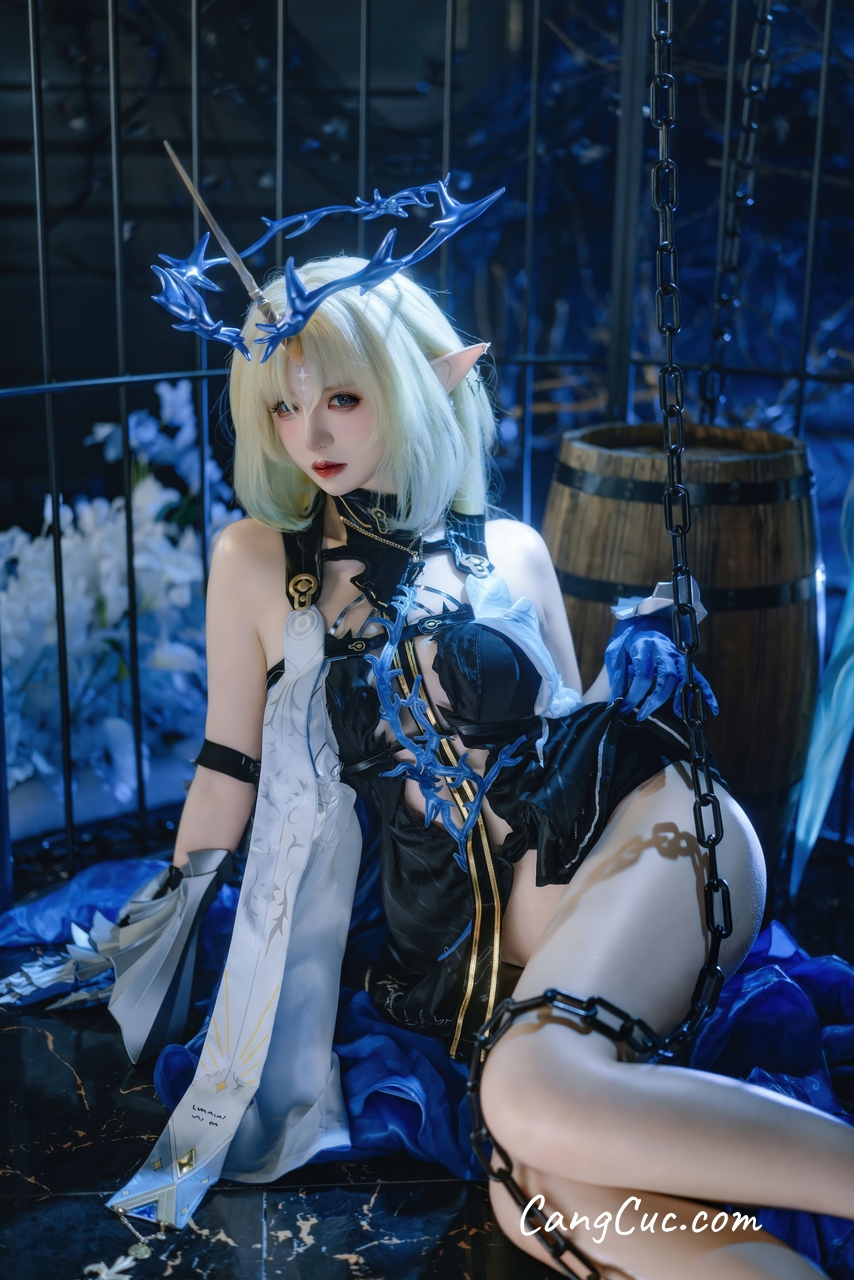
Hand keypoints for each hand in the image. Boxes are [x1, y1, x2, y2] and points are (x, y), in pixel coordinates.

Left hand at [604, 617, 718, 720]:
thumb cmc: (627, 638)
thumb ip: (617, 675)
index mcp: (645, 646)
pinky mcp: (683, 662)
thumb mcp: (615, 652)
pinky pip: (699, 677)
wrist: (642, 620)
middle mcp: (664, 650)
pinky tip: (712, 709)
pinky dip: (707, 693)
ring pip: (683, 678)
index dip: (633, 695)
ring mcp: (677, 656)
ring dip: (680, 697)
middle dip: (655, 700)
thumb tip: (615, 701)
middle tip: (642, 715)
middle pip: (667, 677)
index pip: (643, 675)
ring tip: (674, 713)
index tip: (623, 709)